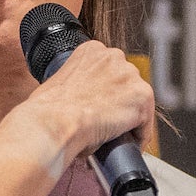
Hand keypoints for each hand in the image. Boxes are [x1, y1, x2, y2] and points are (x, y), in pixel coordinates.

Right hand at [20, 40, 154, 156]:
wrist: (55, 122)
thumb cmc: (49, 111)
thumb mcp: (59, 85)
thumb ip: (77, 86)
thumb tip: (84, 106)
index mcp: (91, 50)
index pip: (110, 71)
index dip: (107, 92)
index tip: (101, 107)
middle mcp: (113, 56)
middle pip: (127, 83)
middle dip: (121, 103)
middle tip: (108, 124)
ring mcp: (130, 75)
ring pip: (138, 102)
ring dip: (130, 119)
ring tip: (116, 136)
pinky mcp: (142, 97)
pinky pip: (146, 122)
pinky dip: (139, 136)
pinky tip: (127, 144)